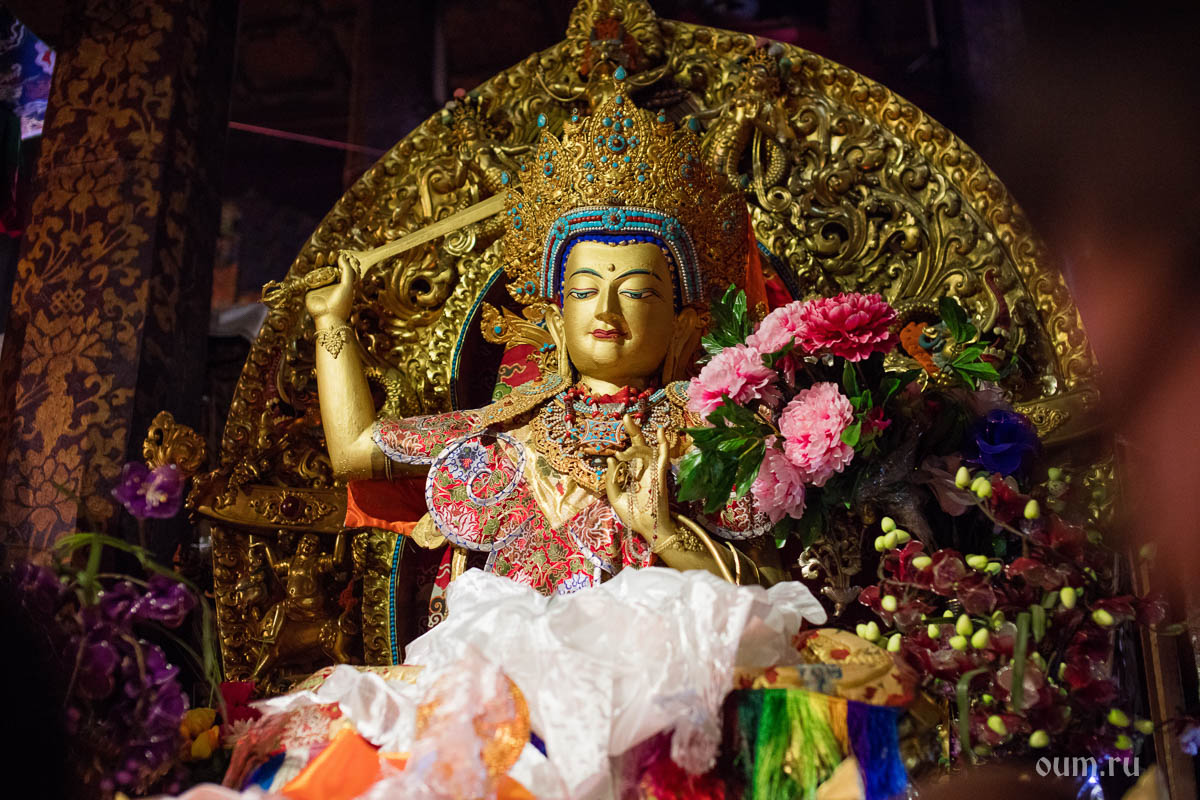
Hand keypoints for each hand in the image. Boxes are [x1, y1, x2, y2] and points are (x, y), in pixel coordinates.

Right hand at [305, 252, 355, 325]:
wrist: (328, 317)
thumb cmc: (341, 302)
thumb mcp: (348, 284)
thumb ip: (347, 269)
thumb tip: (343, 256)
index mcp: (342, 284)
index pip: (341, 270)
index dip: (341, 261)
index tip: (341, 254)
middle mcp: (332, 285)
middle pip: (330, 269)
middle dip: (330, 261)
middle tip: (332, 254)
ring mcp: (321, 287)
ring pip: (320, 271)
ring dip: (321, 263)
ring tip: (321, 255)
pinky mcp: (311, 289)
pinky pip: (311, 277)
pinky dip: (312, 269)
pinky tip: (313, 265)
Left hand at [605, 415, 674, 545]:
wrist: (646, 528)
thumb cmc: (632, 515)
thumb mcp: (615, 496)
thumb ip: (611, 479)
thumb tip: (610, 459)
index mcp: (634, 474)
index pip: (629, 454)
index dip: (622, 444)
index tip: (613, 432)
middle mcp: (644, 469)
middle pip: (639, 445)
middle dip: (632, 430)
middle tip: (625, 417)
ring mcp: (653, 471)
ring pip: (646, 450)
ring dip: (636, 445)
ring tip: (625, 450)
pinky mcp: (660, 475)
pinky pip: (663, 457)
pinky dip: (663, 444)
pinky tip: (661, 432)